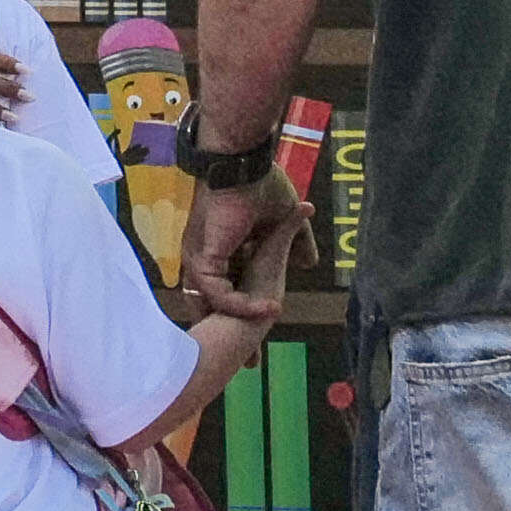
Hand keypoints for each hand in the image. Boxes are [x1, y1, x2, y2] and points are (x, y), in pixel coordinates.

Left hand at [181, 165, 309, 322]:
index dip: (245, 306)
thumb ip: (296, 240)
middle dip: (234, 325)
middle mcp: (204, 255)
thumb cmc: (261, 184)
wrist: (245, 166)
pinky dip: (244, 307)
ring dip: (244, 319)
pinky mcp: (204, 259)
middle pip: (213, 303)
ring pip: (215, 304)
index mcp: (218, 246)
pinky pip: (220, 295)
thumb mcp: (285, 217)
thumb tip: (310, 263)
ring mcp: (200, 258)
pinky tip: (269, 310)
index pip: (227, 287)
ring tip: (270, 321)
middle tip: (257, 344)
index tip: (266, 319)